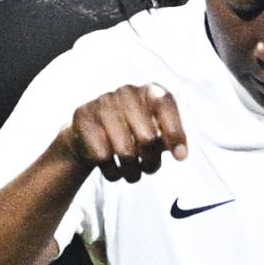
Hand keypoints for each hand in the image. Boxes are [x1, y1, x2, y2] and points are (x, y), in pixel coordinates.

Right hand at [58, 83, 188, 181]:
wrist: (91, 136)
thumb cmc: (133, 136)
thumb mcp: (157, 135)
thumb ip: (170, 140)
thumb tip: (180, 153)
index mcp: (150, 92)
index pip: (165, 105)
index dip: (175, 132)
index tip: (180, 158)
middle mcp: (126, 92)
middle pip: (147, 138)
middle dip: (151, 161)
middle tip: (148, 166)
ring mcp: (103, 102)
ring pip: (125, 152)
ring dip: (132, 171)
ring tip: (132, 172)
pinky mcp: (83, 116)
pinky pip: (103, 157)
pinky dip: (112, 171)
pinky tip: (111, 167)